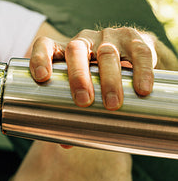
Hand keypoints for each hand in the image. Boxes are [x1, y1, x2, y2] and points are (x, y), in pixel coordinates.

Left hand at [29, 27, 157, 109]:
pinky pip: (139, 52)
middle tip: (83, 101)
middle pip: (76, 50)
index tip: (41, 78)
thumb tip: (65, 143)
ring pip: (107, 53)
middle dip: (78, 76)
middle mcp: (83, 40)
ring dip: (109, 80)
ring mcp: (108, 37)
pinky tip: (142, 89)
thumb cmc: (96, 78)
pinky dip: (141, 71)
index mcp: (63, 51)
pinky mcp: (134, 38)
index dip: (40, 58)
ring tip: (112, 104)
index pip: (44, 46)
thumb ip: (72, 112)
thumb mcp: (82, 90)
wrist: (131, 58)